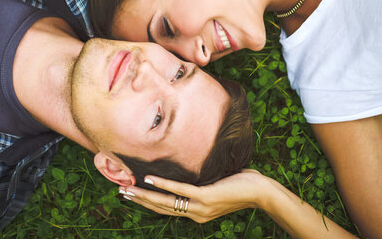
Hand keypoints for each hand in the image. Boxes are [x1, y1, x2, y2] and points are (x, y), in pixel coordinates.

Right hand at [118, 169, 267, 222]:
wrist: (262, 193)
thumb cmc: (242, 184)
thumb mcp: (216, 185)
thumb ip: (202, 183)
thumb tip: (190, 167)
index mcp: (197, 213)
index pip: (166, 209)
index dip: (148, 203)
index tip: (131, 194)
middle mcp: (196, 214)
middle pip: (161, 208)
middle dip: (139, 200)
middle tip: (120, 192)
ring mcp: (200, 208)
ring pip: (166, 202)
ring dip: (144, 195)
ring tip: (128, 189)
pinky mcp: (206, 198)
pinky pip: (181, 191)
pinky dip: (163, 185)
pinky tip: (149, 180)